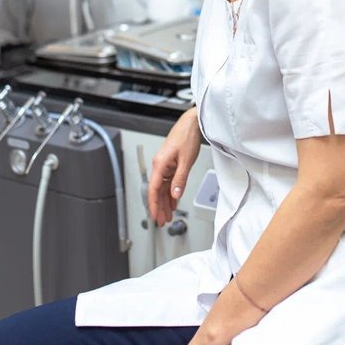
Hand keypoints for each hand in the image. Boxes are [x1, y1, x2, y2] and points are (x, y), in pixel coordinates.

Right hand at [148, 106, 201, 225]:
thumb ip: (180, 179)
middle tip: (162, 221)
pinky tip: (173, 201)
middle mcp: (160, 165)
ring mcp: (165, 165)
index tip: (155, 216)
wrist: (192, 123)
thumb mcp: (186, 160)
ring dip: (165, 201)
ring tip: (168, 215)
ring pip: (163, 188)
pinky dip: (171, 193)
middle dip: (160, 207)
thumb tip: (175, 195)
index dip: (154, 205)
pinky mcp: (171, 164)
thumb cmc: (186, 136)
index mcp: (160, 164)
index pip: (153, 190)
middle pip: (157, 191)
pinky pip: (169, 182)